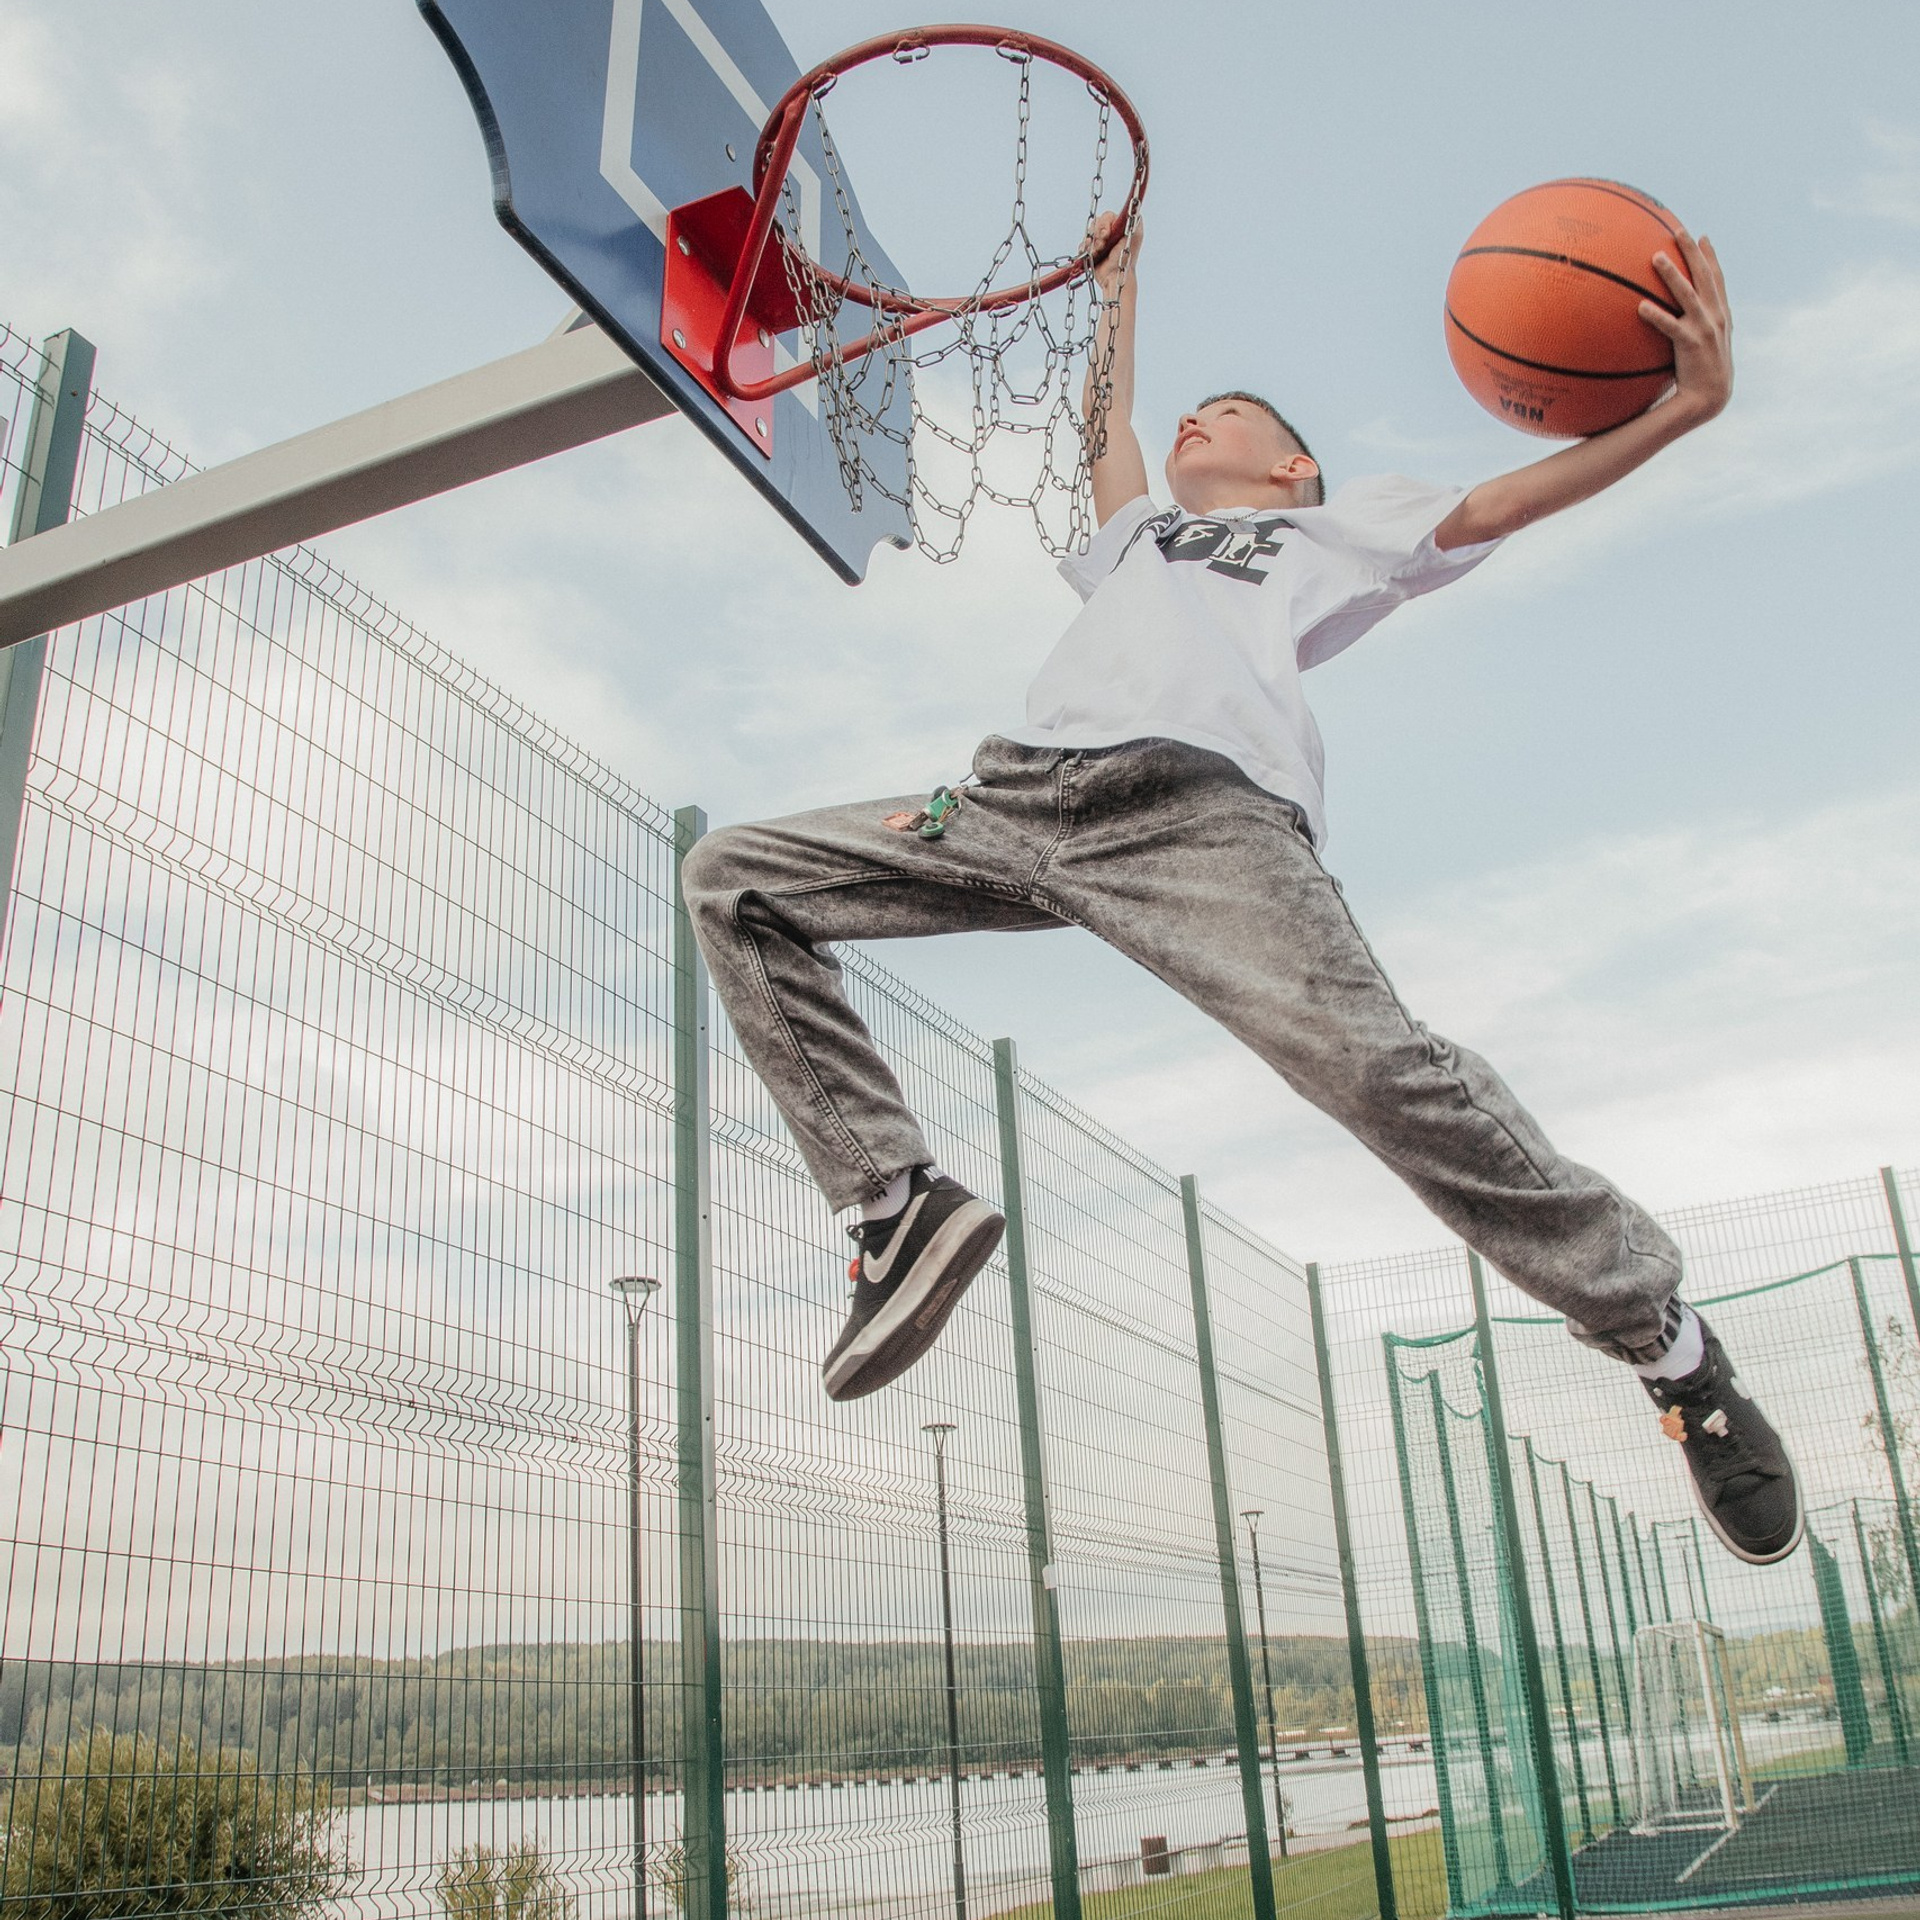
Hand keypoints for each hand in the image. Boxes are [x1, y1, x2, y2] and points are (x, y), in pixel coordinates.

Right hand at [1085, 210, 1140, 296]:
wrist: (1115, 276)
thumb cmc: (1127, 257)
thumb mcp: (1136, 235)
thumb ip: (1137, 219)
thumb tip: (1134, 206)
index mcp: (1119, 226)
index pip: (1106, 216)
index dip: (1104, 224)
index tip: (1107, 235)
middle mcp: (1109, 231)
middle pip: (1095, 222)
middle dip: (1098, 235)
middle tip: (1103, 245)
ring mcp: (1099, 241)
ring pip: (1088, 233)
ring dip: (1092, 243)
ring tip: (1097, 253)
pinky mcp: (1091, 250)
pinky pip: (1082, 243)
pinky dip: (1085, 249)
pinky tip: (1092, 255)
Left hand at [1640, 230, 1731, 425]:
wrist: (1709, 399)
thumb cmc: (1702, 376)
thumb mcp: (1704, 348)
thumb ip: (1695, 329)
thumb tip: (1676, 321)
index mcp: (1720, 314)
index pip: (1716, 278)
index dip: (1710, 256)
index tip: (1702, 236)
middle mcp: (1716, 316)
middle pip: (1704, 276)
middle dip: (1692, 251)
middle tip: (1679, 230)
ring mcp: (1705, 328)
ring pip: (1688, 294)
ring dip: (1672, 274)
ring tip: (1655, 257)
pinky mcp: (1691, 344)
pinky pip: (1670, 326)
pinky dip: (1657, 316)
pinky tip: (1641, 307)